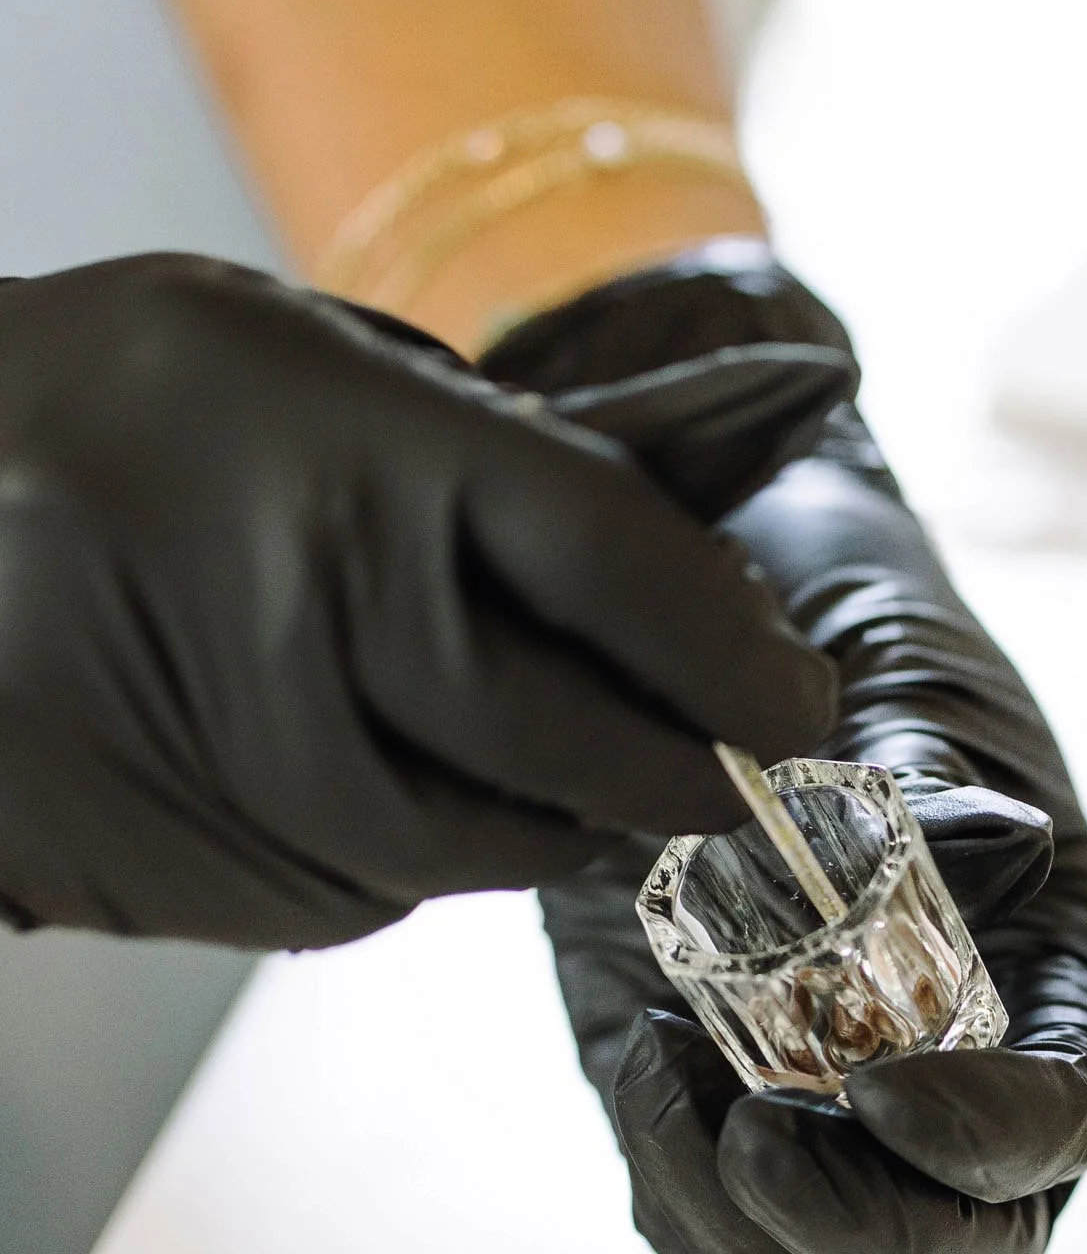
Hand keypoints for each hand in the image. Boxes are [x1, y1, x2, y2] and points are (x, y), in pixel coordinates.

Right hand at [0, 254, 844, 947]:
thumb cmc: (124, 415)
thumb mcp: (313, 357)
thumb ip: (523, 442)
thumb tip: (756, 476)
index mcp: (341, 440)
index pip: (615, 562)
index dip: (734, 651)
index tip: (796, 697)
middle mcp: (296, 602)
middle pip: (576, 747)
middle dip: (681, 770)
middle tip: (724, 762)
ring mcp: (240, 752)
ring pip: (489, 849)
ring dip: (552, 821)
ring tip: (523, 746)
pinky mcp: (197, 859)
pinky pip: (379, 896)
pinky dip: (419, 856)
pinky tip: (369, 770)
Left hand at [487, 242, 1086, 1253]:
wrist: (707, 614)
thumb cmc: (846, 636)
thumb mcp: (903, 674)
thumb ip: (943, 774)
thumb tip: (1008, 851)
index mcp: (1063, 980)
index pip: (1073, 1121)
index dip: (997, 1137)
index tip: (890, 1091)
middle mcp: (974, 1086)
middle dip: (864, 1234)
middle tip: (756, 1141)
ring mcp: (843, 1130)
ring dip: (739, 1216)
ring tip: (662, 1066)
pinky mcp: (716, 1128)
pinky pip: (702, 1226)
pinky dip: (664, 1172)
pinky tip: (633, 1046)